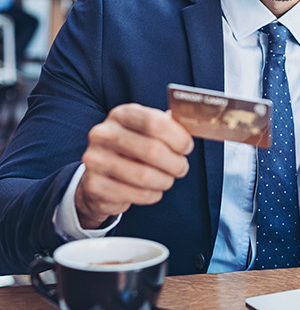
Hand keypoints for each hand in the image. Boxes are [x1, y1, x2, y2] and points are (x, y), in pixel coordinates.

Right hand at [77, 103, 193, 228]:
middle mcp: (103, 133)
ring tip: (167, 179)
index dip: (178, 137)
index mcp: (122, 114)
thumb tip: (195, 125)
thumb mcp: (147, 131)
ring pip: (145, 176)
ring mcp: (95, 159)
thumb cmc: (134, 148)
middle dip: (175, 163)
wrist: (100, 174)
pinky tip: (152, 190)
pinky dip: (152, 195)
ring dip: (165, 181)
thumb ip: (169, 127)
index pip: (155, 122)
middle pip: (152, 150)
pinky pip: (136, 194)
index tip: (187, 147)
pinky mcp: (94, 185)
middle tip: (182, 168)